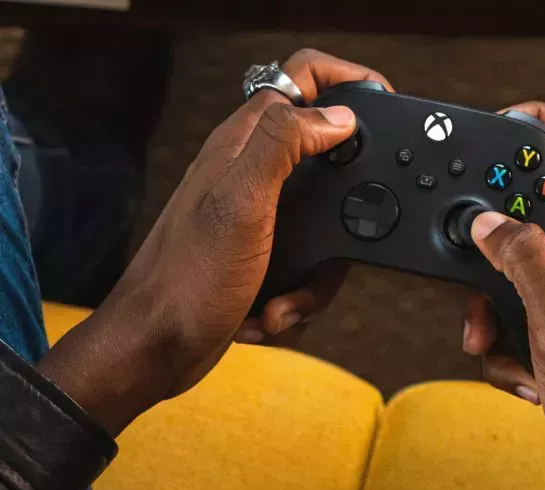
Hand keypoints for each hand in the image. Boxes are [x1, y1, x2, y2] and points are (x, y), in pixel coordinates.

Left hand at [36, 49, 392, 435]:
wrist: (158, 349)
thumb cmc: (187, 279)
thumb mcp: (241, 201)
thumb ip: (284, 145)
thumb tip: (337, 115)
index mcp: (244, 145)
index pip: (301, 79)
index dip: (345, 82)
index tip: (381, 109)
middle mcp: (251, 173)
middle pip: (327, 158)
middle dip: (346, 207)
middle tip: (350, 232)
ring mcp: (259, 217)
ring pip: (326, 227)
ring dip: (316, 276)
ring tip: (284, 300)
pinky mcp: (263, 255)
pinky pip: (309, 267)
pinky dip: (298, 296)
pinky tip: (269, 310)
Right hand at [463, 103, 544, 489]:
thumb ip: (521, 261)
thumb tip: (486, 221)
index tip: (503, 121)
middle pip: (539, 207)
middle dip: (496, 237)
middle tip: (475, 261)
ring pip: (521, 264)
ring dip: (495, 300)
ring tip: (496, 340)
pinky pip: (524, 307)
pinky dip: (508, 337)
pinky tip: (519, 370)